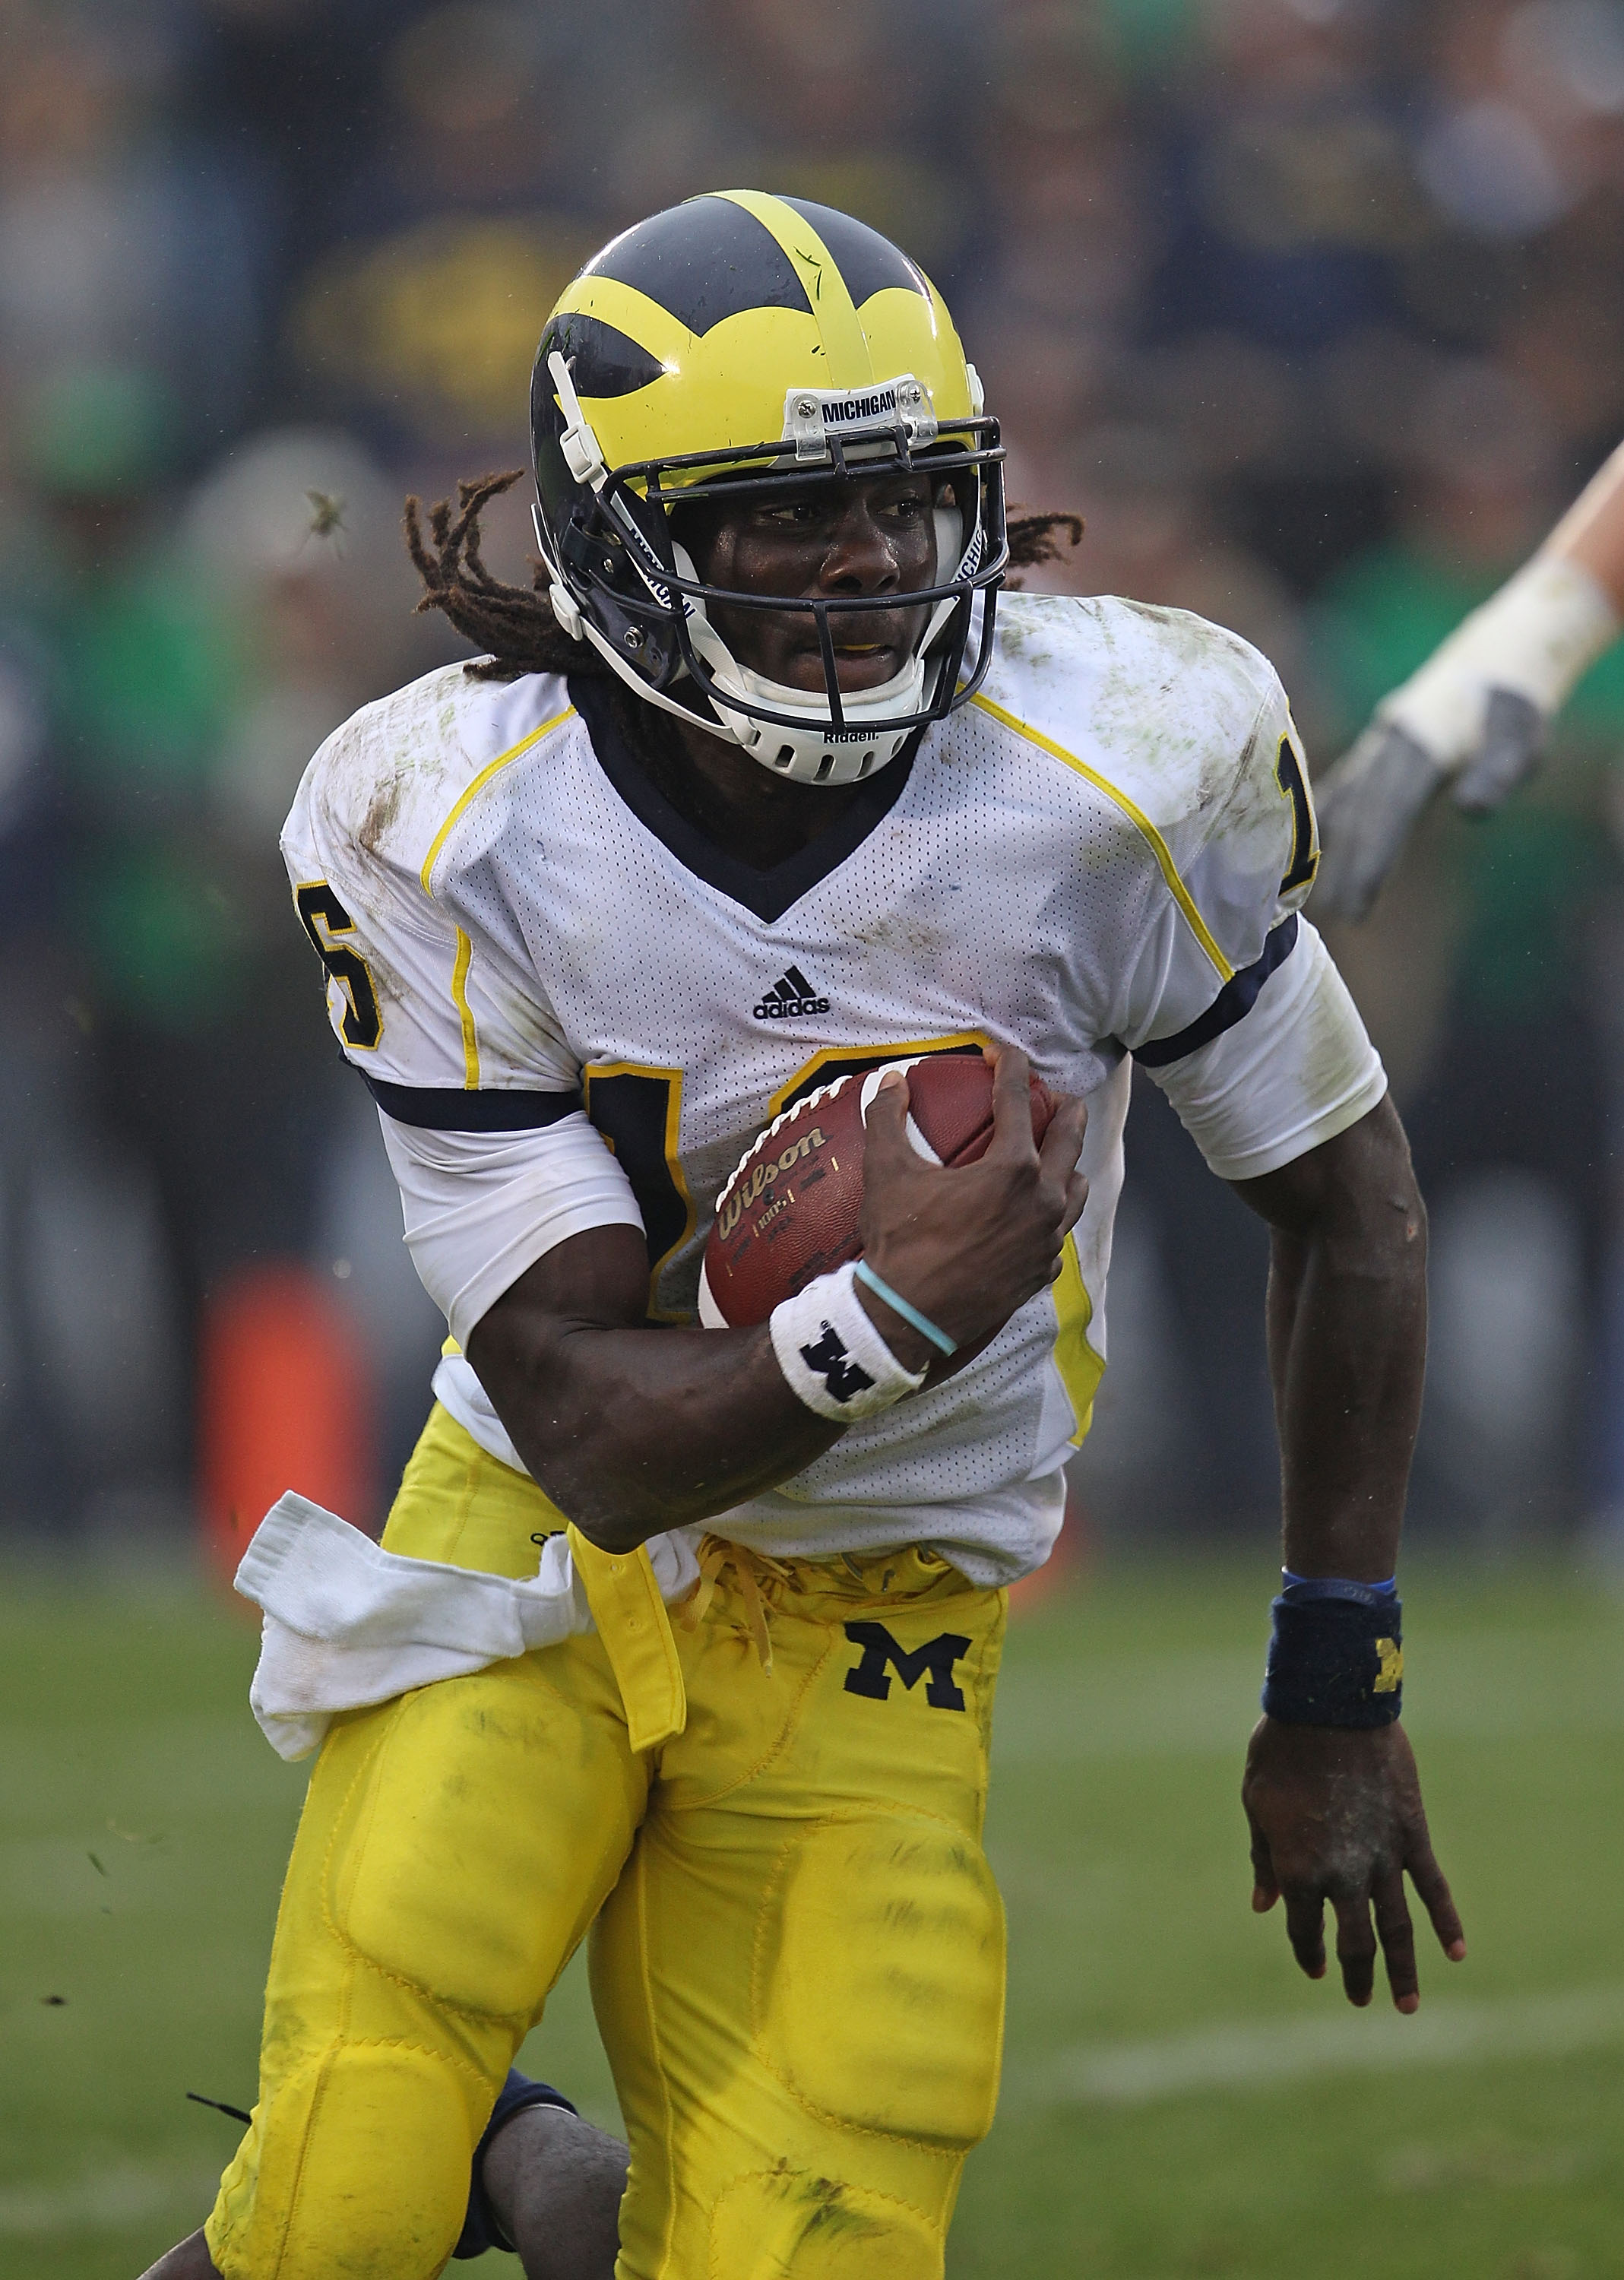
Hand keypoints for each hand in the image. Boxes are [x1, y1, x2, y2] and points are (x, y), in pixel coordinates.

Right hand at [854, 1043, 1087, 1375]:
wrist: (906, 1318)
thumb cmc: (899, 1243)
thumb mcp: (886, 1173)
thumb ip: (887, 1118)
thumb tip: (891, 1081)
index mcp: (1012, 1168)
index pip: (1017, 1099)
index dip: (1009, 1066)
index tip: (999, 1051)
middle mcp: (1042, 1201)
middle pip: (1070, 1139)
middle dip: (1064, 1109)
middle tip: (1052, 1097)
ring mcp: (1046, 1241)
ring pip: (1075, 1190)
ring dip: (1068, 1165)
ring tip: (1054, 1157)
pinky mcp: (1040, 1273)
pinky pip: (1057, 1236)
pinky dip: (1050, 1218)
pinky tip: (1033, 1217)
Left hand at [1242, 1716, 1464, 2011]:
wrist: (1328, 1708)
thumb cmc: (1281, 1753)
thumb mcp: (1256, 1806)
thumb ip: (1263, 1859)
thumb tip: (1262, 1904)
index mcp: (1297, 1869)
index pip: (1303, 1929)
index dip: (1307, 1952)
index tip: (1313, 1968)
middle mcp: (1341, 1874)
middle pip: (1353, 1941)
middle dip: (1355, 1974)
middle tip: (1360, 1998)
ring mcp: (1382, 1857)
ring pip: (1397, 1928)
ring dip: (1402, 1970)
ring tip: (1406, 2006)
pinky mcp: (1412, 1835)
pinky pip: (1433, 1888)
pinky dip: (1447, 1922)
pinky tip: (1457, 1953)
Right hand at [1311, 692, 1543, 921]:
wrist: (1489, 663)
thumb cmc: (1511, 710)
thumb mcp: (1520, 738)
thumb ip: (1497, 773)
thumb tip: (1472, 810)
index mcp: (1423, 742)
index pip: (1392, 807)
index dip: (1374, 853)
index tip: (1360, 897)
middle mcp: (1389, 744)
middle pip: (1361, 812)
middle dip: (1347, 865)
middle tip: (1341, 915)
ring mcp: (1375, 747)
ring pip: (1344, 804)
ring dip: (1329, 852)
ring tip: (1319, 901)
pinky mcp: (1371, 753)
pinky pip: (1339, 791)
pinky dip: (1319, 824)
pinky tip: (1300, 855)